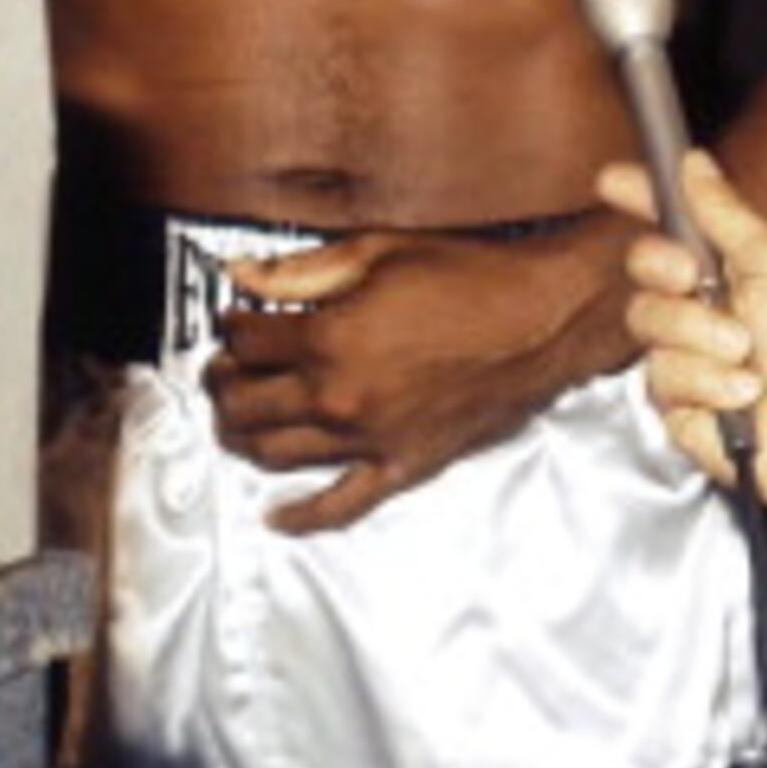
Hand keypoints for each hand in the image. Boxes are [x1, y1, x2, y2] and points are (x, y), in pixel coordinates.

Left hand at [208, 218, 637, 533]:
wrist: (544, 317)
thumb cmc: (472, 278)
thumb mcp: (378, 251)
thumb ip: (299, 269)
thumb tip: (239, 274)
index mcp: (329, 339)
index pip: (246, 340)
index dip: (231, 325)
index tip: (234, 319)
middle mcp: (340, 397)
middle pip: (245, 402)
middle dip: (222, 381)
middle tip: (223, 368)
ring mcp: (369, 439)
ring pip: (274, 453)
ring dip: (241, 435)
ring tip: (237, 416)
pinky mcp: (403, 465)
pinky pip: (339, 505)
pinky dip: (300, 516)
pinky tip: (274, 515)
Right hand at [606, 151, 766, 543]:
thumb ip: (724, 212)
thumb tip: (695, 163)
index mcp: (738, 263)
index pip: (677, 221)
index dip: (643, 197)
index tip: (612, 180)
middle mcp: (710, 304)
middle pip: (645, 266)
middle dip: (664, 268)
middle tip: (694, 278)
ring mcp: (692, 354)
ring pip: (647, 322)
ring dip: (698, 337)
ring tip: (745, 355)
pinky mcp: (679, 402)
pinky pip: (659, 377)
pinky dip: (705, 383)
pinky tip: (740, 395)